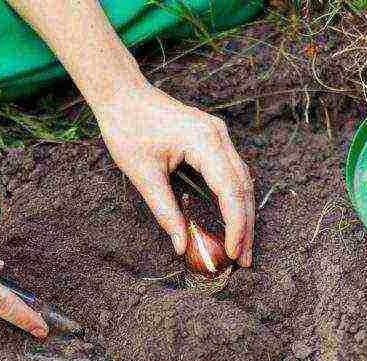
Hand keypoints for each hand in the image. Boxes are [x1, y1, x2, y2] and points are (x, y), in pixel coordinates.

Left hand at [93, 82, 253, 266]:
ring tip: (240, 246)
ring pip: (241, 181)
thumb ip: (165, 211)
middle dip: (244, 226)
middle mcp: (218, 136)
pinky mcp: (212, 137)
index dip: (235, 225)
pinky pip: (231, 172)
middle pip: (243, 188)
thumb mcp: (143, 175)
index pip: (230, 191)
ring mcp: (218, 135)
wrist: (122, 94)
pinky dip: (233, 198)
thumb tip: (180, 245)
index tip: (233, 253)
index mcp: (203, 142)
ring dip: (242, 214)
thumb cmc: (128, 128)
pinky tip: (232, 219)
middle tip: (243, 259)